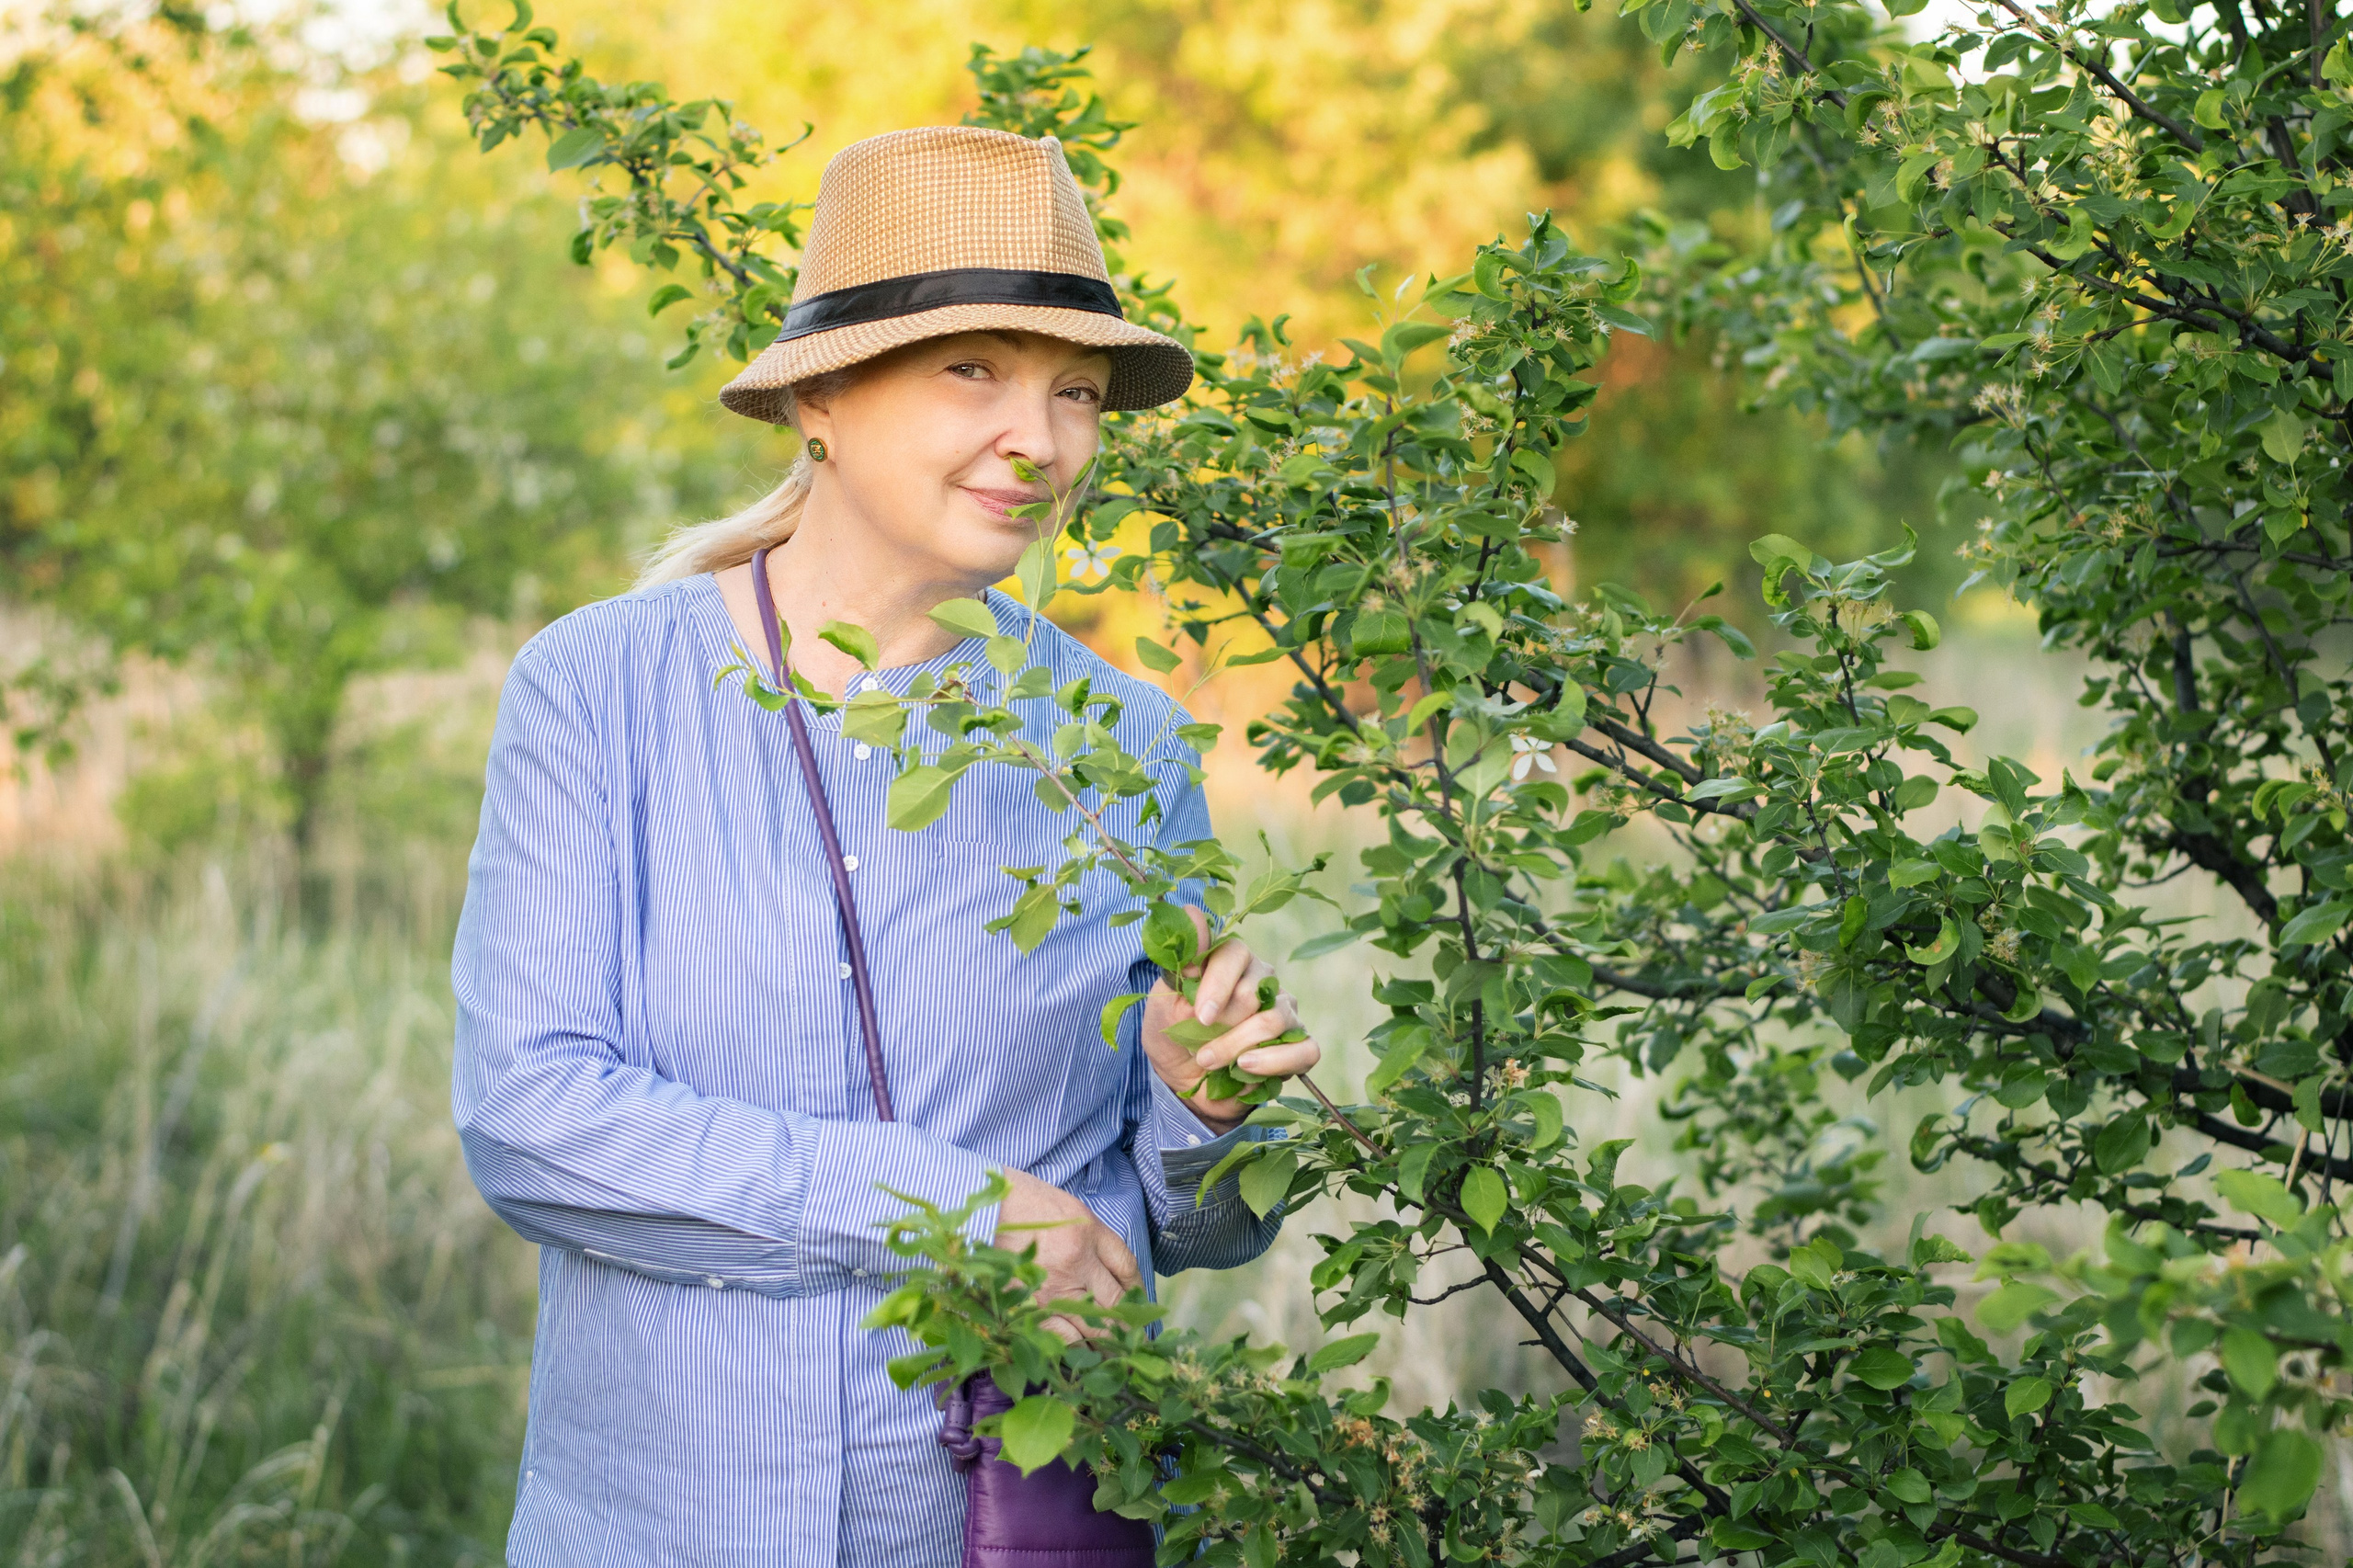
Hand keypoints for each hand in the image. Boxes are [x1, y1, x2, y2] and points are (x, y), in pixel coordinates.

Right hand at [993, 1166, 1138, 1342]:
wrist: (979, 1202)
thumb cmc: (1022, 1202)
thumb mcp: (1069, 1209)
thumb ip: (1092, 1241)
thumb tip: (1109, 1278)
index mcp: (1090, 1232)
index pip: (1128, 1270)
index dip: (1137, 1294)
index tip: (1138, 1309)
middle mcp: (1076, 1261)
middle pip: (1115, 1306)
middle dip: (1126, 1329)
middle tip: (1130, 1343)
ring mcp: (1050, 1286)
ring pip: (1091, 1328)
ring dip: (1102, 1345)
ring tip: (1107, 1355)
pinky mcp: (1025, 1303)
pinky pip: (1057, 1337)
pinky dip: (1070, 1348)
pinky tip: (1076, 1353)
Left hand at [1141, 907, 1320, 1133]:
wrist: (1186, 1084)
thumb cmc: (1174, 1036)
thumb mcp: (1164, 1000)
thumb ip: (1181, 960)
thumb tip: (1190, 912)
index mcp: (1231, 963)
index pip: (1236, 953)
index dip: (1218, 984)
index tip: (1201, 1016)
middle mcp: (1264, 981)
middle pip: (1256, 990)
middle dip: (1223, 1026)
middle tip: (1199, 1049)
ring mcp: (1286, 1013)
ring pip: (1276, 1019)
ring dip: (1238, 1047)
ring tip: (1211, 1063)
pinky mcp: (1300, 1048)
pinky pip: (1306, 1049)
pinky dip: (1275, 1061)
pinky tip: (1247, 1069)